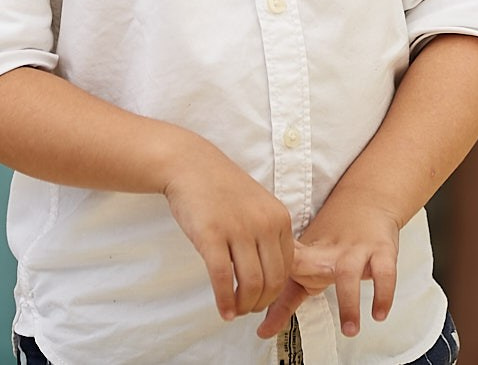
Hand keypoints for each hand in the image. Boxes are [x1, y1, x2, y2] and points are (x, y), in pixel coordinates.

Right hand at [162, 140, 297, 322]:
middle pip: (272, 281)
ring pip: (251, 284)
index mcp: (279, 218)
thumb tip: (271, 275)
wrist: (191, 165)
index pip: (287, 268)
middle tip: (248, 310)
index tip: (262, 299)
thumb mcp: (258, 206)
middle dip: (260, 303)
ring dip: (244, 306)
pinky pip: (223, 278)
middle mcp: (264, 224)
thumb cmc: (222, 188)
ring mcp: (238, 229)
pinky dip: (224, 300)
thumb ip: (269, 234)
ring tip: (235, 311)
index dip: (275, 291)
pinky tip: (223, 309)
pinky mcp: (211, 235)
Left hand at [255, 197, 401, 340]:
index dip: (269, 278)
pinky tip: (379, 314)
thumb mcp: (307, 267)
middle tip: (293, 302)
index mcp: (307, 252)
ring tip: (350, 329)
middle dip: (301, 279)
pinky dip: (383, 294)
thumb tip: (262, 332)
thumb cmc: (333, 241)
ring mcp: (356, 249)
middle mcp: (329, 249)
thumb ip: (284, 302)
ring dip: (349, 301)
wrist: (367, 201)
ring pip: (349, 272)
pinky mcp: (381, 250)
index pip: (282, 265)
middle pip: (309, 263)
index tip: (254, 303)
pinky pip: (384, 273)